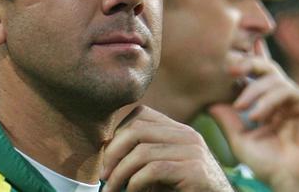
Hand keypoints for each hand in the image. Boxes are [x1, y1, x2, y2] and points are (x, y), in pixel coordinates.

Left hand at [100, 105, 232, 191]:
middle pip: (137, 129)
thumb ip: (146, 159)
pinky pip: (153, 170)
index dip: (118, 134)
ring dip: (119, 174)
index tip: (108, 158)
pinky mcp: (194, 170)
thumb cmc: (188, 191)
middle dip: (113, 153)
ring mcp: (193, 151)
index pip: (141, 114)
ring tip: (112, 189)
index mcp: (179, 131)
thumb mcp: (165, 171)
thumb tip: (108, 159)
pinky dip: (134, 184)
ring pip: (141, 151)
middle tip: (104, 175)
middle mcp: (187, 135)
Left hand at [209, 40, 298, 191]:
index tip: (232, 50)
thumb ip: (227, 118)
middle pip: (266, 68)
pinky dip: (269, 101)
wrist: (293, 179)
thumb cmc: (268, 164)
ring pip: (273, 78)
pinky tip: (257, 116)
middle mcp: (286, 98)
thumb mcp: (240, 139)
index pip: (258, 76)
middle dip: (248, 63)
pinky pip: (286, 90)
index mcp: (271, 104)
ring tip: (242, 109)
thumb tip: (208, 100)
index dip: (249, 59)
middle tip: (229, 67)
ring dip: (254, 91)